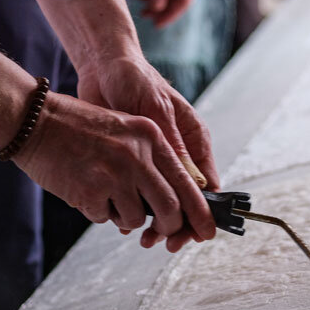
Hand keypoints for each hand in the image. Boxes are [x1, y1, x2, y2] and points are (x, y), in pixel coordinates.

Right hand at [13, 92, 210, 250]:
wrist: (33, 120)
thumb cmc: (77, 127)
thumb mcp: (124, 130)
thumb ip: (150, 160)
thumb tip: (171, 204)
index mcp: (151, 136)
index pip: (187, 181)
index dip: (200, 212)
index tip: (207, 231)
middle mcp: (138, 154)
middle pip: (170, 208)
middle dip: (169, 227)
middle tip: (162, 233)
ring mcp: (115, 173)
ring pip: (136, 219)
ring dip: (124, 217)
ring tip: (105, 193)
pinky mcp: (91, 191)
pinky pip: (104, 218)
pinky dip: (96, 211)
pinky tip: (83, 188)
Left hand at [77, 55, 219, 248]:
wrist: (102, 67)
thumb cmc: (135, 80)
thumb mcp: (157, 113)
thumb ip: (174, 148)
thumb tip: (195, 185)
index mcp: (194, 141)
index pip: (207, 186)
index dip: (203, 213)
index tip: (196, 235)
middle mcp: (178, 155)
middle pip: (186, 201)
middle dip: (178, 225)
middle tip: (164, 243)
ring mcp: (155, 161)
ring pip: (161, 202)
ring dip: (154, 222)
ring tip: (143, 238)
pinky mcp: (131, 163)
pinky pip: (136, 194)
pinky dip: (131, 210)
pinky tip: (121, 220)